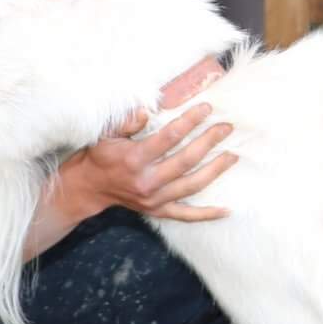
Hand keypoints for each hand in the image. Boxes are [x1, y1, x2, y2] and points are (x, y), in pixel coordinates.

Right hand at [53, 101, 237, 225]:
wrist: (90, 187)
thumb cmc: (101, 155)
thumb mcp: (107, 133)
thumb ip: (128, 121)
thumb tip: (148, 110)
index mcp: (135, 158)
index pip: (169, 137)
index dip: (189, 121)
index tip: (206, 108)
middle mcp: (147, 181)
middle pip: (186, 160)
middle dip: (209, 142)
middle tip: (226, 128)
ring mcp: (154, 199)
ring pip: (191, 185)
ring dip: (215, 171)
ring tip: (232, 156)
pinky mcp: (157, 210)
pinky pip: (186, 215)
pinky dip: (207, 214)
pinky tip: (226, 210)